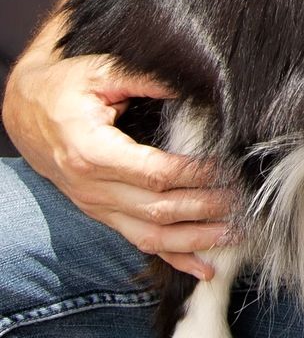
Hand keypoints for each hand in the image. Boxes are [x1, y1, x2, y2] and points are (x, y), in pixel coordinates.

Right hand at [2, 42, 232, 278]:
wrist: (26, 111)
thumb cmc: (66, 86)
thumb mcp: (102, 70)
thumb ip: (149, 79)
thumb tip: (198, 84)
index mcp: (92, 152)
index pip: (154, 173)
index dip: (195, 174)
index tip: (228, 168)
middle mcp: (93, 187)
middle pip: (157, 209)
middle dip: (205, 208)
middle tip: (243, 200)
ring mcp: (96, 206)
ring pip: (150, 236)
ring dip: (195, 240)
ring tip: (234, 234)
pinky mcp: (101, 213)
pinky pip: (137, 242)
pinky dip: (173, 258)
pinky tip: (204, 267)